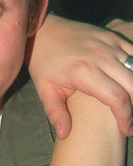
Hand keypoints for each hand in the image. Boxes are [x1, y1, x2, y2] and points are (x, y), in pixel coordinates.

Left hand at [26, 14, 132, 137]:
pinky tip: (131, 85)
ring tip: (131, 105)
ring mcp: (109, 44)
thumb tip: (65, 135)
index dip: (126, 117)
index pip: (117, 98)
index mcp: (85, 72)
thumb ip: (56, 113)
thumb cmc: (43, 62)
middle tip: (131, 121)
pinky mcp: (113, 37)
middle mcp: (101, 56)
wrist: (42, 30)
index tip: (127, 130)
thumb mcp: (44, 89)